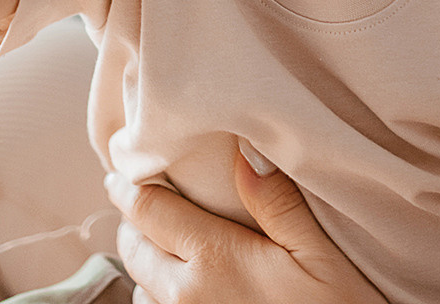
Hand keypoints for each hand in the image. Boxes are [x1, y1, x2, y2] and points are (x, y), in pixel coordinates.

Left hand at [105, 147, 387, 303]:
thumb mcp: (320, 255)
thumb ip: (276, 202)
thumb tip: (243, 150)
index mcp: (215, 259)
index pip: (149, 210)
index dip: (129, 186)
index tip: (119, 172)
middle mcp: (185, 296)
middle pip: (134, 248)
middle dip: (133, 222)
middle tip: (142, 203)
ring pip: (139, 288)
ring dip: (145, 265)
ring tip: (163, 248)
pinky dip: (156, 299)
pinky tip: (181, 292)